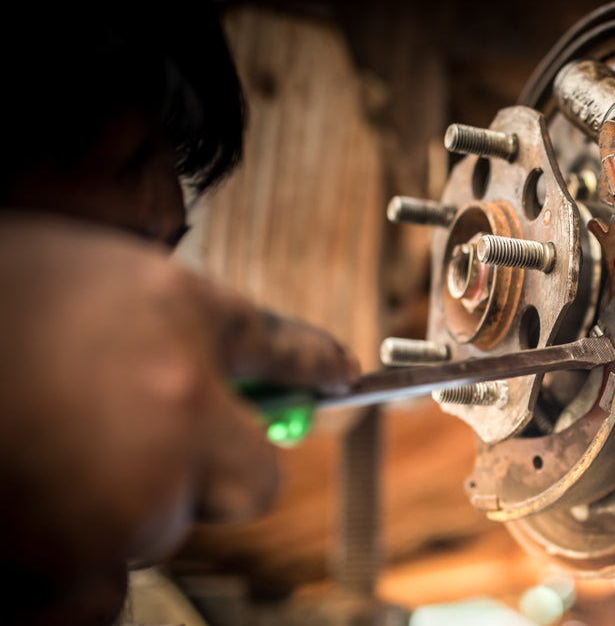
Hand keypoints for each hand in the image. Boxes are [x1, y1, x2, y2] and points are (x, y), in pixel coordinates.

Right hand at [0, 212, 358, 619]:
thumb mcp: (84, 272)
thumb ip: (162, 314)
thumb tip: (219, 348)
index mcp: (178, 311)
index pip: (282, 348)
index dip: (315, 365)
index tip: (337, 375)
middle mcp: (178, 399)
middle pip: (254, 480)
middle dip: (217, 475)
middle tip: (156, 455)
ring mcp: (135, 487)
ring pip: (166, 531)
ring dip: (121, 513)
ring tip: (44, 465)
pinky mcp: (77, 560)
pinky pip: (103, 589)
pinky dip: (68, 568)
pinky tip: (25, 513)